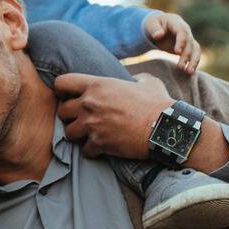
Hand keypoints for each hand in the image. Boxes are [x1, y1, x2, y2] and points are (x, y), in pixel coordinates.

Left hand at [54, 73, 172, 158]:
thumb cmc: (158, 103)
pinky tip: (101, 147)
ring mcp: (92, 125)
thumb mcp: (147, 82)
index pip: (62, 83)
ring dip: (78, 134)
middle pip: (62, 111)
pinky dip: (92, 150)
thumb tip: (135, 79)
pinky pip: (84, 150)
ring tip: (90, 134)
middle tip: (82, 119)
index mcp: (98, 85)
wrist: (166, 127)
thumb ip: (135, 78)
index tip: (69, 95)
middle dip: (70, 116)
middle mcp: (90, 104)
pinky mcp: (99, 143)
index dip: (62, 90)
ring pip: (69, 133)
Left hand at [144, 12, 200, 73]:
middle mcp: (185, 30)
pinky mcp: (187, 47)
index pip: (182, 32)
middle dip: (186, 55)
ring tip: (189, 72)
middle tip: (180, 66)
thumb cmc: (152, 24)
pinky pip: (194, 55)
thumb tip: (158, 35)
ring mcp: (188, 39)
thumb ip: (154, 29)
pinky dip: (193, 63)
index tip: (177, 52)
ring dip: (194, 61)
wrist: (157, 27)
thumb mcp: (150, 24)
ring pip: (195, 49)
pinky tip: (189, 72)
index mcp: (176, 22)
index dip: (181, 41)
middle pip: (190, 42)